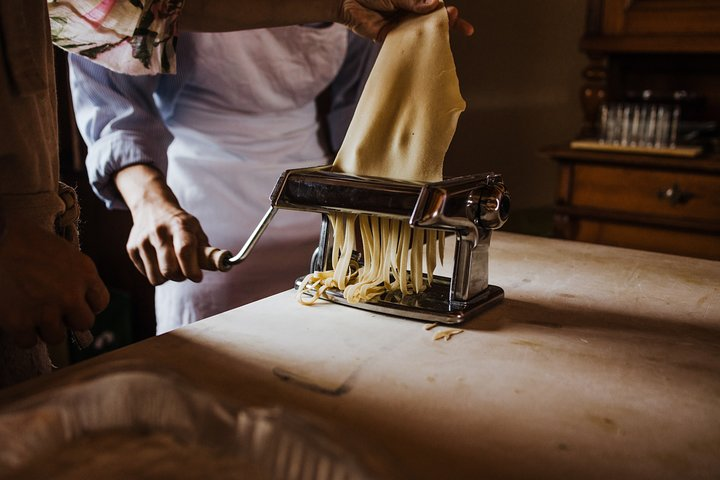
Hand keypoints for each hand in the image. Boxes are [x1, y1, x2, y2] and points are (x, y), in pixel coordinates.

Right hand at [0, 216, 109, 347]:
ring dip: (45, 328)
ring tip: (31, 311)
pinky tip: (16, 317)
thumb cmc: (27, 242)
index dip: (86, 304)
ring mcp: (46, 311)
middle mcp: (70, 295)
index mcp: (85, 274)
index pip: (100, 303)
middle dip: (69, 319)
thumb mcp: (65, 253)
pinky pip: (28, 342)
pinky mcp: (19, 323)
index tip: (75, 302)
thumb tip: (81, 302)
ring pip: (56, 337)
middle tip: (53, 310)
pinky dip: (21, 334)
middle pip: (84, 324)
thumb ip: (78, 277)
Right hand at [116, 164, 208, 285]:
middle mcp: (158, 232)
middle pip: (169, 269)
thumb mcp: (196, 230)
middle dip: (181, 276)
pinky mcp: (131, 249)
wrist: (151, 206)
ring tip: (172, 266)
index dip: (192, 269)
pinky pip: (147, 275)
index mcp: (179, 225)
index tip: (197, 277)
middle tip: (185, 270)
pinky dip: (156, 273)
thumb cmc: (180, 224)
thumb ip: (207, 251)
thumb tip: (224, 266)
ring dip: (168, 278)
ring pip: (157, 277)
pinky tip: (159, 260)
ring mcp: (142, 241)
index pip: (184, 250)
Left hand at [337, 0, 473, 40]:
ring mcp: (402, 27)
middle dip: (447, 25)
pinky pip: (406, 43)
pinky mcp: (391, 38)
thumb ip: (413, 2)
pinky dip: (415, 46)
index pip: (435, 7)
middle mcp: (410, 15)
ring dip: (433, 36)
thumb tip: (435, 3)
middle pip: (433, 22)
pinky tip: (425, 49)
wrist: (348, 2)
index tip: (457, 15)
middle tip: (460, 25)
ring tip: (445, 35)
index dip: (448, 13)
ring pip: (421, 33)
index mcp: (413, 2)